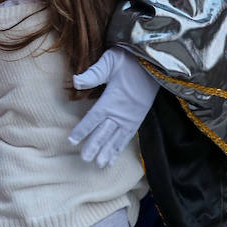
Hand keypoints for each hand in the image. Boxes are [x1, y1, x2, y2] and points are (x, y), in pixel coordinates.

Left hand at [68, 47, 158, 167]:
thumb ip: (94, 73)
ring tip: (99, 165)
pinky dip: (119, 149)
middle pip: (104, 132)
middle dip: (94, 146)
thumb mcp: (110, 62)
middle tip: (84, 159)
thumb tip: (75, 81)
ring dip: (107, 152)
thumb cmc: (129, 61)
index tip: (71, 140)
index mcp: (112, 99)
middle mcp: (121, 112)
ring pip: (116, 139)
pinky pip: (127, 138)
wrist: (154, 64)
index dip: (82, 129)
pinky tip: (112, 158)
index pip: (94, 118)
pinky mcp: (137, 119)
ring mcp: (130, 118)